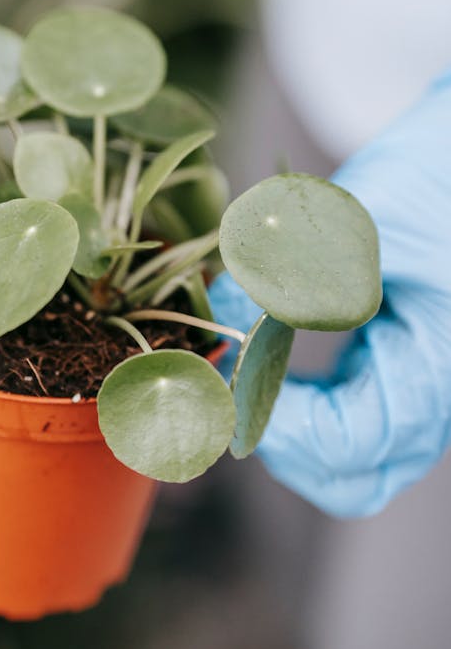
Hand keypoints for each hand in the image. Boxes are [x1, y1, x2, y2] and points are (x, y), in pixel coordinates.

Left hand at [210, 69, 450, 516]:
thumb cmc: (433, 173)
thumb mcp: (359, 217)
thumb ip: (292, 272)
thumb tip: (220, 314)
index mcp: (438, 365)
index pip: (349, 443)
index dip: (276, 421)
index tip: (228, 370)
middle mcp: (436, 392)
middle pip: (351, 475)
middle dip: (279, 444)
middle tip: (229, 387)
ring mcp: (419, 384)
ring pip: (349, 457)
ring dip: (285, 426)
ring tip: (238, 368)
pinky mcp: (399, 365)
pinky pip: (349, 415)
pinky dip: (300, 400)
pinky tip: (263, 352)